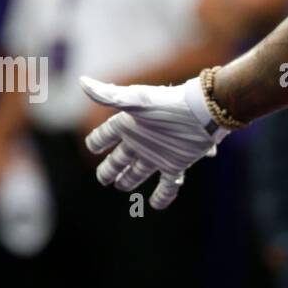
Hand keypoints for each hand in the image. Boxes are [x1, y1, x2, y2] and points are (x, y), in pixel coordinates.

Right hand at [79, 74, 229, 208]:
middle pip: (120, 159)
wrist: (205, 111)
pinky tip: (156, 205)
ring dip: (130, 180)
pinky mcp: (177, 165)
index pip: (105, 136)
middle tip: (103, 179)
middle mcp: (142, 141)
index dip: (97, 141)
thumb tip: (82, 82)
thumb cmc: (169, 104)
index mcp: (129, 125)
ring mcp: (159, 154)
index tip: (92, 147)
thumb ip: (110, 96)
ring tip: (121, 186)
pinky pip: (167, 186)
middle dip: (110, 169)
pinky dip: (163, 197)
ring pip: (139, 172)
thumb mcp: (137, 100)